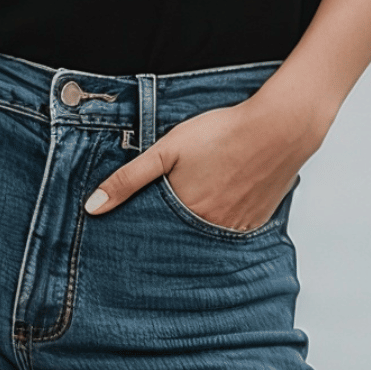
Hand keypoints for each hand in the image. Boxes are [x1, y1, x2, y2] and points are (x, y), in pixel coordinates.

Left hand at [83, 93, 319, 229]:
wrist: (278, 128)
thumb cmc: (221, 132)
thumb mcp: (166, 150)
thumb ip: (128, 179)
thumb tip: (92, 207)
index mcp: (186, 215)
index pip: (156, 238)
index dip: (142, 236)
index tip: (126, 241)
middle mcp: (213, 230)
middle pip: (181, 242)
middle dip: (167, 239)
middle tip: (155, 232)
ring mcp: (238, 228)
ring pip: (207, 239)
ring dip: (194, 233)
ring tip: (186, 218)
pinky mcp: (258, 220)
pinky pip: (232, 233)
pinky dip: (220, 226)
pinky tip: (217, 208)